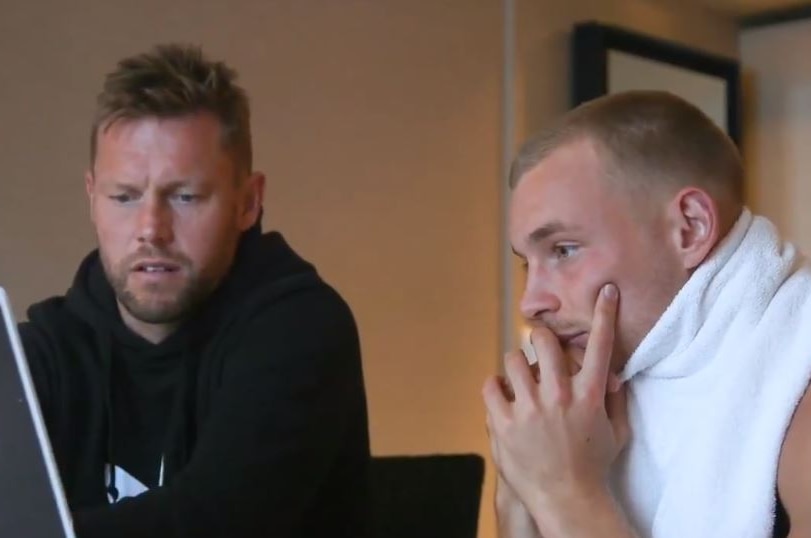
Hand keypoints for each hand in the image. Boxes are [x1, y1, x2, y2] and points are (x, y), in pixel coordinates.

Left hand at [483, 283, 629, 533]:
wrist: (567, 500)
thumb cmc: (593, 466)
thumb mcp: (616, 432)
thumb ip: (615, 400)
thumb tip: (614, 375)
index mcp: (588, 396)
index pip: (599, 346)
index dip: (604, 314)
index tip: (605, 292)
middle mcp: (558, 397)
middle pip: (543, 341)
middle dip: (540, 338)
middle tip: (539, 347)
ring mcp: (529, 409)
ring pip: (513, 359)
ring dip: (516, 364)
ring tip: (520, 378)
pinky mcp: (504, 423)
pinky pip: (490, 386)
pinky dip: (495, 386)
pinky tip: (502, 395)